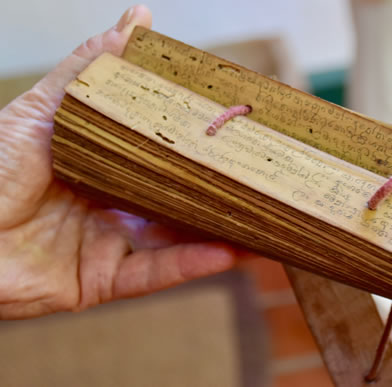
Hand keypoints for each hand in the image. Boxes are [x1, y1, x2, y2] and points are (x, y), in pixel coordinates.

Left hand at [0, 5, 237, 318]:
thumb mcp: (44, 112)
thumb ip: (89, 73)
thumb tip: (135, 20)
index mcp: (103, 164)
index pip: (161, 153)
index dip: (196, 143)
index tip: (234, 130)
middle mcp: (112, 204)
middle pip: (176, 198)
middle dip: (217, 191)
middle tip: (260, 178)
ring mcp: (109, 244)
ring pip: (175, 239)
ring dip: (218, 231)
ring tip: (261, 221)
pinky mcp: (101, 281)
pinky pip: (153, 274)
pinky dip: (190, 265)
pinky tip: (227, 251)